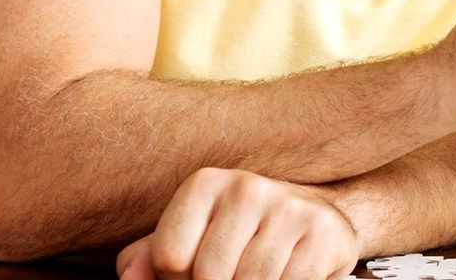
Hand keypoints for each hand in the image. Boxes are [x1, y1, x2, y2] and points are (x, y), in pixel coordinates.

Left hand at [115, 168, 357, 279]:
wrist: (316, 215)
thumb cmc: (239, 235)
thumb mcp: (190, 239)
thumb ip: (148, 259)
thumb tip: (132, 278)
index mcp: (205, 185)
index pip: (170, 257)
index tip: (196, 274)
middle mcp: (246, 187)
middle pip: (209, 275)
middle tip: (230, 279)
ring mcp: (288, 208)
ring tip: (255, 277)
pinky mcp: (323, 232)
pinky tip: (285, 276)